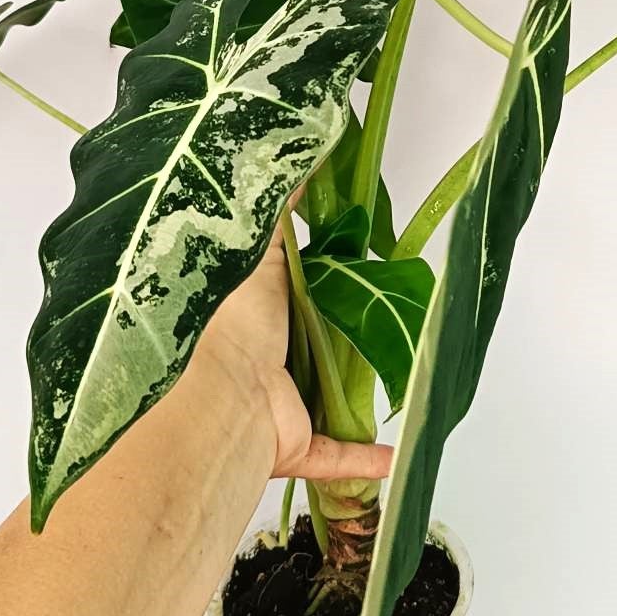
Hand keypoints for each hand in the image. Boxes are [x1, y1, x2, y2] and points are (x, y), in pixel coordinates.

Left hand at [206, 221, 393, 485]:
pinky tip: (396, 458)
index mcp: (255, 315)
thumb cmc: (231, 324)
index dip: (318, 280)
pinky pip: (335, 454)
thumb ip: (279, 214)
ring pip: (323, 400)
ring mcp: (279, 405)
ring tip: (397, 379)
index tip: (356, 263)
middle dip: (338, 340)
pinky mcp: (296, 444)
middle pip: (308, 347)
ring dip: (351, 398)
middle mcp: (263, 360)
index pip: (290, 293)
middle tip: (387, 317)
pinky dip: (364, 459)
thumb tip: (300, 156)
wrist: (219, 404)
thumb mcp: (256, 255)